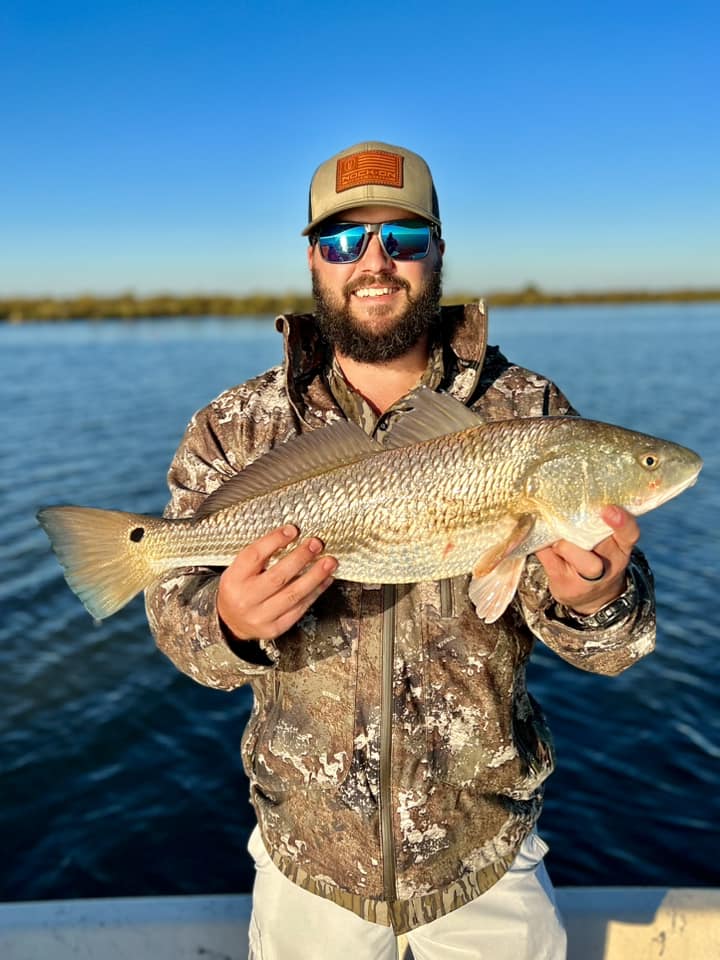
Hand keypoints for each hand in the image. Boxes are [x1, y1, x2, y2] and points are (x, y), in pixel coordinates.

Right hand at [217, 525, 336, 641]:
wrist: (231, 621)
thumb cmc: (239, 589)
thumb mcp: (240, 569)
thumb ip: (261, 555)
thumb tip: (292, 535)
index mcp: (233, 579)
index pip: (254, 556)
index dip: (275, 540)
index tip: (292, 530)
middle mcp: (245, 599)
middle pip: (277, 576)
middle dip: (301, 558)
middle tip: (316, 544)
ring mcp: (260, 616)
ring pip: (293, 595)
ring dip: (315, 576)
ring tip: (328, 562)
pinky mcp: (274, 628)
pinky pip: (299, 609)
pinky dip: (315, 592)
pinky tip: (324, 580)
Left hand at [536, 506, 638, 614]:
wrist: (594, 597)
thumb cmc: (599, 557)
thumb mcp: (609, 543)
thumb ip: (597, 523)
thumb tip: (569, 498)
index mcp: (622, 548)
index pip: (629, 533)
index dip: (621, 522)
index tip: (609, 509)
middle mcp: (609, 564)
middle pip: (592, 541)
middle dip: (576, 528)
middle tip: (567, 520)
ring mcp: (586, 578)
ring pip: (566, 547)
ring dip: (557, 537)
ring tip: (556, 537)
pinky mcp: (564, 583)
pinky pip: (546, 555)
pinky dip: (540, 544)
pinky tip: (540, 541)